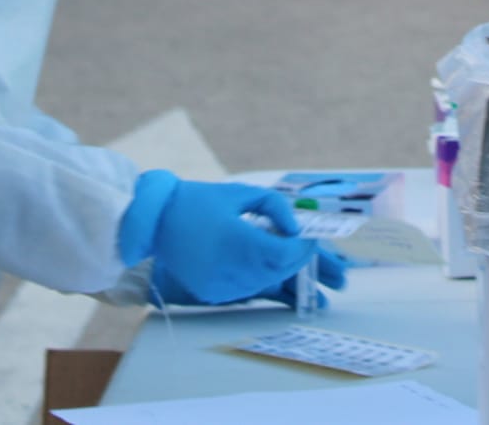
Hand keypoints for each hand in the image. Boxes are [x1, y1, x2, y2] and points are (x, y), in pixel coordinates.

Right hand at [128, 175, 340, 307]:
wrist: (153, 222)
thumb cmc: (197, 200)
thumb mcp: (240, 193)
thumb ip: (274, 207)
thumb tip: (296, 228)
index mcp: (236, 240)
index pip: (282, 254)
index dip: (304, 250)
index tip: (314, 241)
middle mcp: (228, 268)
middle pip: (278, 272)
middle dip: (305, 269)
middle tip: (335, 272)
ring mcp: (219, 285)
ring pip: (265, 285)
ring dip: (290, 282)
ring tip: (321, 296)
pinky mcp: (212, 293)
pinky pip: (247, 291)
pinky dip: (266, 285)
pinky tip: (288, 289)